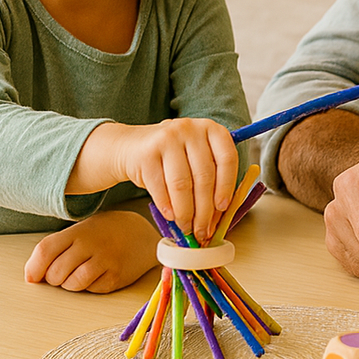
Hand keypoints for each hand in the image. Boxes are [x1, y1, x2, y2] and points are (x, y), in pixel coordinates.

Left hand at [24, 210, 158, 292]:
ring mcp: (105, 261)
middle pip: (55, 273)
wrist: (144, 233)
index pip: (45, 251)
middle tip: (64, 272)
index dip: (34, 268)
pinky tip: (99, 274)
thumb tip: (32, 274)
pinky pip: (91, 290)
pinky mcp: (116, 277)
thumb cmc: (107, 232)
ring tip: (81, 273)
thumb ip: (60, 245)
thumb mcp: (84, 228)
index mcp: (79, 230)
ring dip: (70, 284)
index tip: (33, 277)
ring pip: (72, 285)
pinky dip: (89, 287)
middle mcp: (92, 244)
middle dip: (54, 278)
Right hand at [69, 117, 238, 242]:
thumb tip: (217, 216)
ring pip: (182, 184)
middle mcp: (190, 129)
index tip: (222, 208)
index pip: (227, 158)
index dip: (227, 186)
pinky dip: (167, 206)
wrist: (131, 146)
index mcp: (211, 129)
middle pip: (204, 176)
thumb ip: (211, 178)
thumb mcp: (195, 157)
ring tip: (186, 227)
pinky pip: (160, 186)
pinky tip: (171, 216)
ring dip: (185, 212)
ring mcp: (167, 138)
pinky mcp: (147, 153)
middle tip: (202, 229)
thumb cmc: (173, 156)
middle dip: (204, 209)